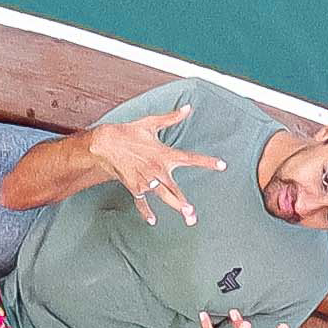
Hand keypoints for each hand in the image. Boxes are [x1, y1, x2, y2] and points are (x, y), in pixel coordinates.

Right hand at [84, 113, 221, 222]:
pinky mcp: (133, 186)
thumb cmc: (128, 132)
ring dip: (174, 207)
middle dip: (184, 203)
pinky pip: (141, 201)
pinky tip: (152, 220)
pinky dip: (146, 211)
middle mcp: (157, 170)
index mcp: (164, 155)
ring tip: (185, 217)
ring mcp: (145, 180)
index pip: (190, 159)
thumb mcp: (151, 123)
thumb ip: (172, 118)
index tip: (222, 165)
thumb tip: (188, 107)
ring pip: (162, 197)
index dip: (207, 162)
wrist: (105, 143)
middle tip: (193, 215)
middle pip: (174, 189)